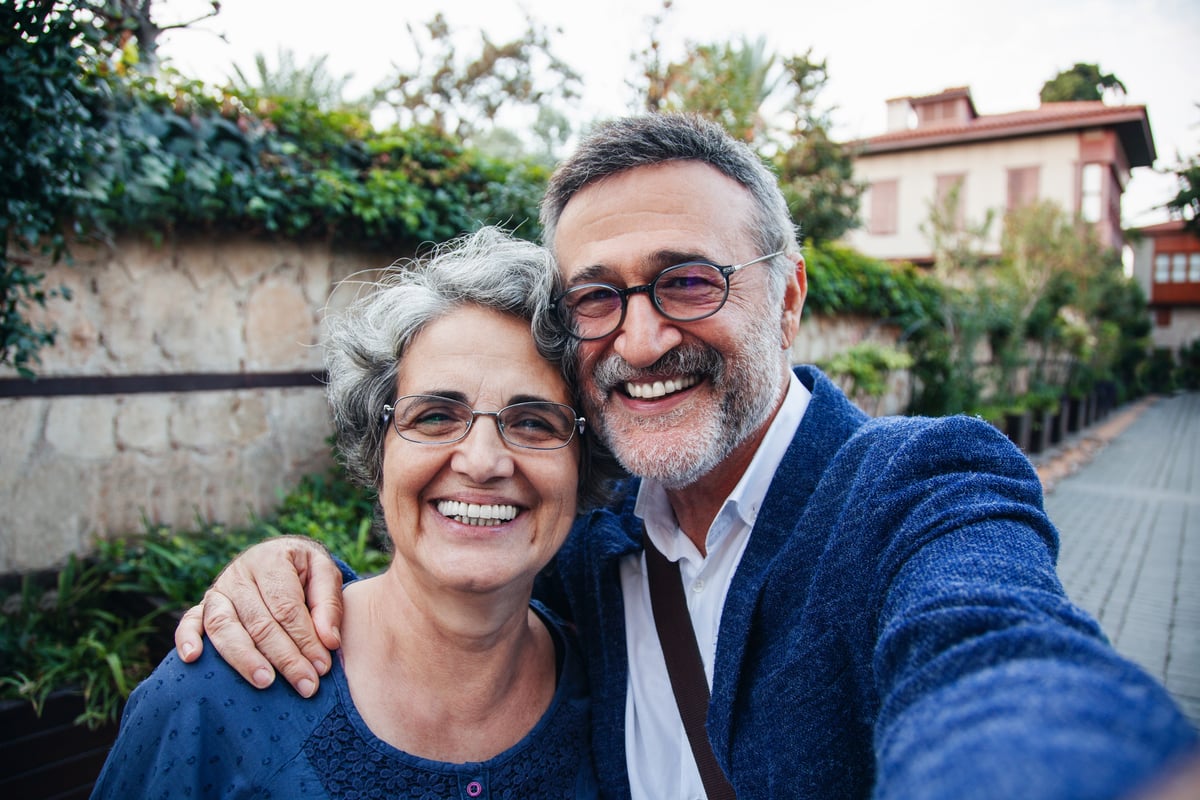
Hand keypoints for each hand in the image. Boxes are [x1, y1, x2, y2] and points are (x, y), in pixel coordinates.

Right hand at [173, 536, 344, 696]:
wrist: (278, 554)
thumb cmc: (305, 570)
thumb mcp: (325, 573)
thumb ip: (329, 605)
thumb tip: (329, 642)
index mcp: (272, 561)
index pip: (287, 607)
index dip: (305, 639)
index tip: (322, 667)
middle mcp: (240, 575)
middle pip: (259, 622)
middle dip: (284, 657)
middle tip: (306, 685)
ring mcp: (218, 591)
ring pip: (225, 626)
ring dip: (244, 658)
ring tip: (265, 682)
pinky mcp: (203, 606)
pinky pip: (189, 621)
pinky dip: (186, 638)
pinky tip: (193, 659)